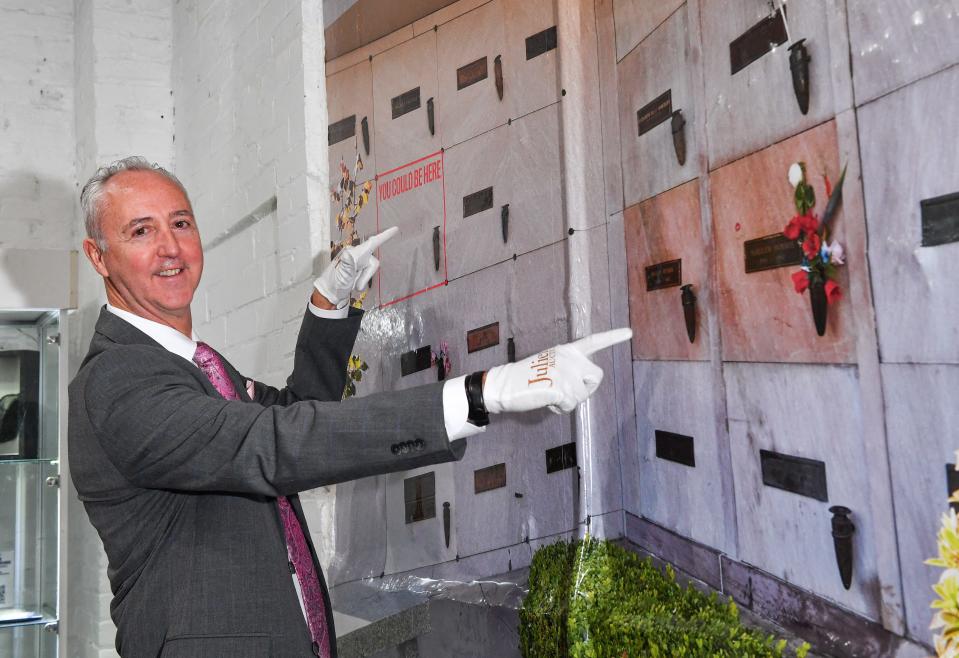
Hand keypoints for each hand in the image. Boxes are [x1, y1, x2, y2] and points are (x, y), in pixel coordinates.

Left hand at [314, 227, 397, 308]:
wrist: (330, 292)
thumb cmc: (334, 284)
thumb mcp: (342, 276)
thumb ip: (347, 265)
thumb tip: (348, 253)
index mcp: (353, 254)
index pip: (371, 244)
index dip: (384, 236)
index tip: (395, 229)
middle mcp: (356, 254)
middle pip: (373, 262)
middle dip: (367, 275)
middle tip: (356, 285)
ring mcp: (357, 260)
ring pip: (371, 269)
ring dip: (364, 279)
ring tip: (353, 284)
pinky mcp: (358, 266)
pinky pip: (367, 272)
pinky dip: (362, 279)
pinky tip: (354, 282)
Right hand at [483, 328, 631, 414]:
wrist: (505, 385)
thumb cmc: (527, 378)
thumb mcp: (550, 365)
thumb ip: (569, 368)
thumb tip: (581, 383)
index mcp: (567, 350)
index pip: (593, 341)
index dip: (612, 337)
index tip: (630, 332)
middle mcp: (570, 358)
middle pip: (596, 376)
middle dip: (587, 388)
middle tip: (568, 392)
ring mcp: (566, 372)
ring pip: (583, 395)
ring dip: (569, 401)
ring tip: (551, 395)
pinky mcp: (561, 388)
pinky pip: (571, 405)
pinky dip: (560, 409)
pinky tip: (547, 401)